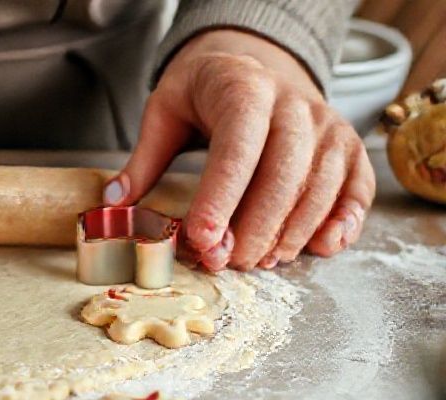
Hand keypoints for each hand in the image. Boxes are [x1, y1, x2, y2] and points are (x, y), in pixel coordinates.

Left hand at [107, 30, 375, 270]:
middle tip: (226, 261)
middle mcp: (294, 106)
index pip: (237, 148)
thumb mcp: (165, 111)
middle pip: (284, 174)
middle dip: (255, 226)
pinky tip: (319, 248)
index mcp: (244, 91)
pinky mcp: (348, 148)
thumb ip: (143, 159)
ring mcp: (328, 126)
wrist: (253, 65)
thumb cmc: (205, 93)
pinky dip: (344, 222)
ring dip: (291, 232)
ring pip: (321, 186)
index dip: (220, 197)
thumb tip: (114, 204)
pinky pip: (357, 189)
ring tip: (258, 261)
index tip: (200, 238)